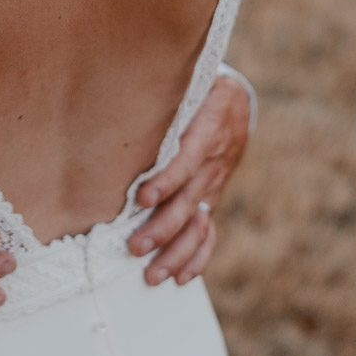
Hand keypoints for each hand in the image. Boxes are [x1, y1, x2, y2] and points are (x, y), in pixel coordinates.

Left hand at [129, 75, 250, 284]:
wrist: (234, 102)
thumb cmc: (194, 87)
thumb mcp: (188, 79)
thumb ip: (162, 88)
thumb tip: (121, 86)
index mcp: (206, 127)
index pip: (187, 160)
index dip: (167, 180)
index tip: (142, 198)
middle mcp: (212, 161)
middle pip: (188, 201)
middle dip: (162, 228)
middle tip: (134, 248)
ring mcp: (212, 183)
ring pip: (198, 224)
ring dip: (177, 252)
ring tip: (152, 274)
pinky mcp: (210, 197)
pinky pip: (209, 232)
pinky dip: (198, 257)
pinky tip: (181, 276)